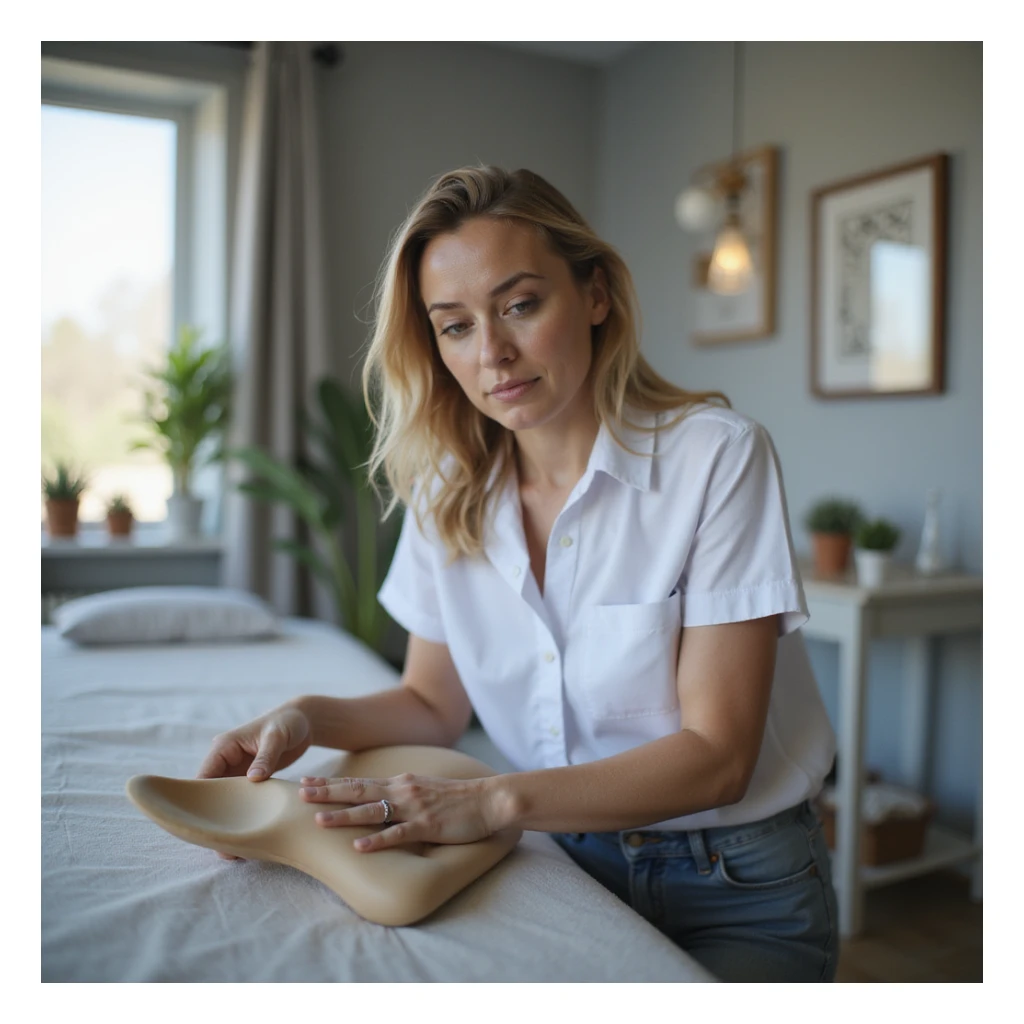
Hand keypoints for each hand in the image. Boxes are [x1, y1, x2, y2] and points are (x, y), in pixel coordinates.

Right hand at [196, 700, 312, 859]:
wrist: (304, 720)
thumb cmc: (289, 722)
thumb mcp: (277, 736)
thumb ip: (265, 757)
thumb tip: (252, 779)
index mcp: (224, 747)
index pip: (203, 777)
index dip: (201, 802)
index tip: (204, 827)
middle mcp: (225, 760)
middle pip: (212, 794)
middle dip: (214, 819)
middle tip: (221, 848)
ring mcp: (237, 771)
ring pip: (226, 801)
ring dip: (230, 821)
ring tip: (233, 850)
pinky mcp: (250, 779)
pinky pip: (242, 800)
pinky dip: (244, 815)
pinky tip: (249, 835)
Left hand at [297, 772, 502, 851]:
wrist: (489, 800)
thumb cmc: (458, 799)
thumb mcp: (424, 790)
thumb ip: (402, 796)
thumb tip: (380, 803)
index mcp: (401, 783)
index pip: (359, 782)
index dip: (332, 783)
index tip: (307, 782)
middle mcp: (402, 791)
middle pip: (358, 791)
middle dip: (327, 793)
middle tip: (300, 793)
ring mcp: (414, 808)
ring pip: (371, 811)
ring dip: (344, 816)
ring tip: (319, 821)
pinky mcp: (427, 825)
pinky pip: (397, 834)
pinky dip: (377, 841)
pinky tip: (359, 847)